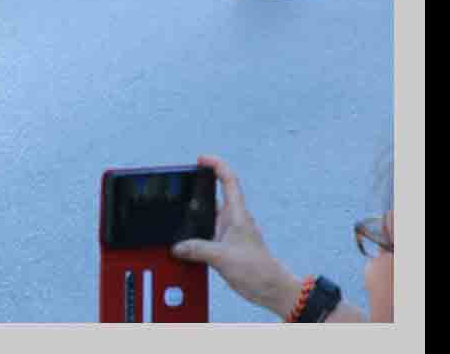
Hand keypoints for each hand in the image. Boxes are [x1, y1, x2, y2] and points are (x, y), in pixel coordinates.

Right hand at [170, 155, 303, 318]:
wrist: (272, 289)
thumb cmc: (258, 270)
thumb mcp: (222, 257)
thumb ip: (197, 249)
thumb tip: (178, 246)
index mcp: (237, 215)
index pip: (229, 180)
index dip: (216, 165)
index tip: (201, 159)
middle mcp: (234, 220)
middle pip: (216, 194)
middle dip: (198, 187)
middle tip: (181, 184)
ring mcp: (232, 232)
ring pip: (210, 215)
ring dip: (196, 213)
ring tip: (179, 212)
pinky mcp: (227, 245)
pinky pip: (208, 232)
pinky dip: (196, 232)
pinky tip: (186, 241)